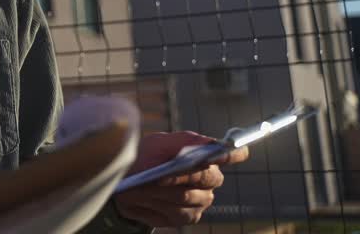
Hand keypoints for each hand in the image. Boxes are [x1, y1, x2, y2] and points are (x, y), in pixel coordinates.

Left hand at [114, 131, 249, 227]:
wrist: (128, 182)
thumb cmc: (147, 158)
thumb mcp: (159, 143)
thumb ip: (184, 141)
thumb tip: (210, 144)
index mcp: (207, 157)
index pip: (231, 154)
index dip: (232, 154)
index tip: (224, 152)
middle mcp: (209, 181)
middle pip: (207, 178)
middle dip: (183, 175)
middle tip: (162, 176)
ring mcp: (201, 201)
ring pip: (187, 196)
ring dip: (161, 191)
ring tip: (141, 186)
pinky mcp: (188, 217)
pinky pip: (175, 212)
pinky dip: (156, 204)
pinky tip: (142, 198)